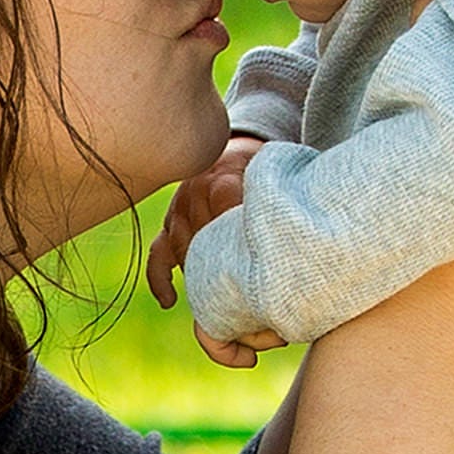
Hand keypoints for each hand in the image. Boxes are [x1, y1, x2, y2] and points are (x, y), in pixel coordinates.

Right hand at [147, 131, 260, 312]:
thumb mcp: (272, 174)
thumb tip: (295, 240)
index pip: (227, 224)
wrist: (233, 148)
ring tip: (226, 304)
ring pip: (184, 256)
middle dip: (225, 276)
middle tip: (248, 301)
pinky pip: (157, 255)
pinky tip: (169, 300)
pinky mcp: (169, 224)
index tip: (264, 282)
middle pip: (204, 246)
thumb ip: (274, 201)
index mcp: (223, 182)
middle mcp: (195, 196)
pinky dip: (160, 279)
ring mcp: (179, 211)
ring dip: (202, 280)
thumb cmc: (260, 167)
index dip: (244, 255)